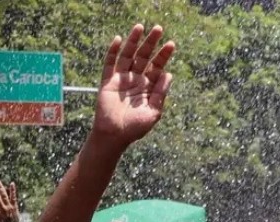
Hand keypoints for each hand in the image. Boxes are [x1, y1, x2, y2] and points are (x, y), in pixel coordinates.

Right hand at [90, 25, 176, 147]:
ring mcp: (121, 80)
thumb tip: (168, 74)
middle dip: (151, 43)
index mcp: (148, 87)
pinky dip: (113, 52)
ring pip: (128, 56)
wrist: (114, 137)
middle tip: (158, 29)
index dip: (164, 55)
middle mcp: (135, 80)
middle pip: (144, 57)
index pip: (157, 67)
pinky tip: (118, 40)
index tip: (171, 44)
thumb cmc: (135, 128)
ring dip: (133, 42)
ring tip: (139, 27)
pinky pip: (110, 64)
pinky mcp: (108, 82)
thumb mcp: (154, 112)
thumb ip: (160, 93)